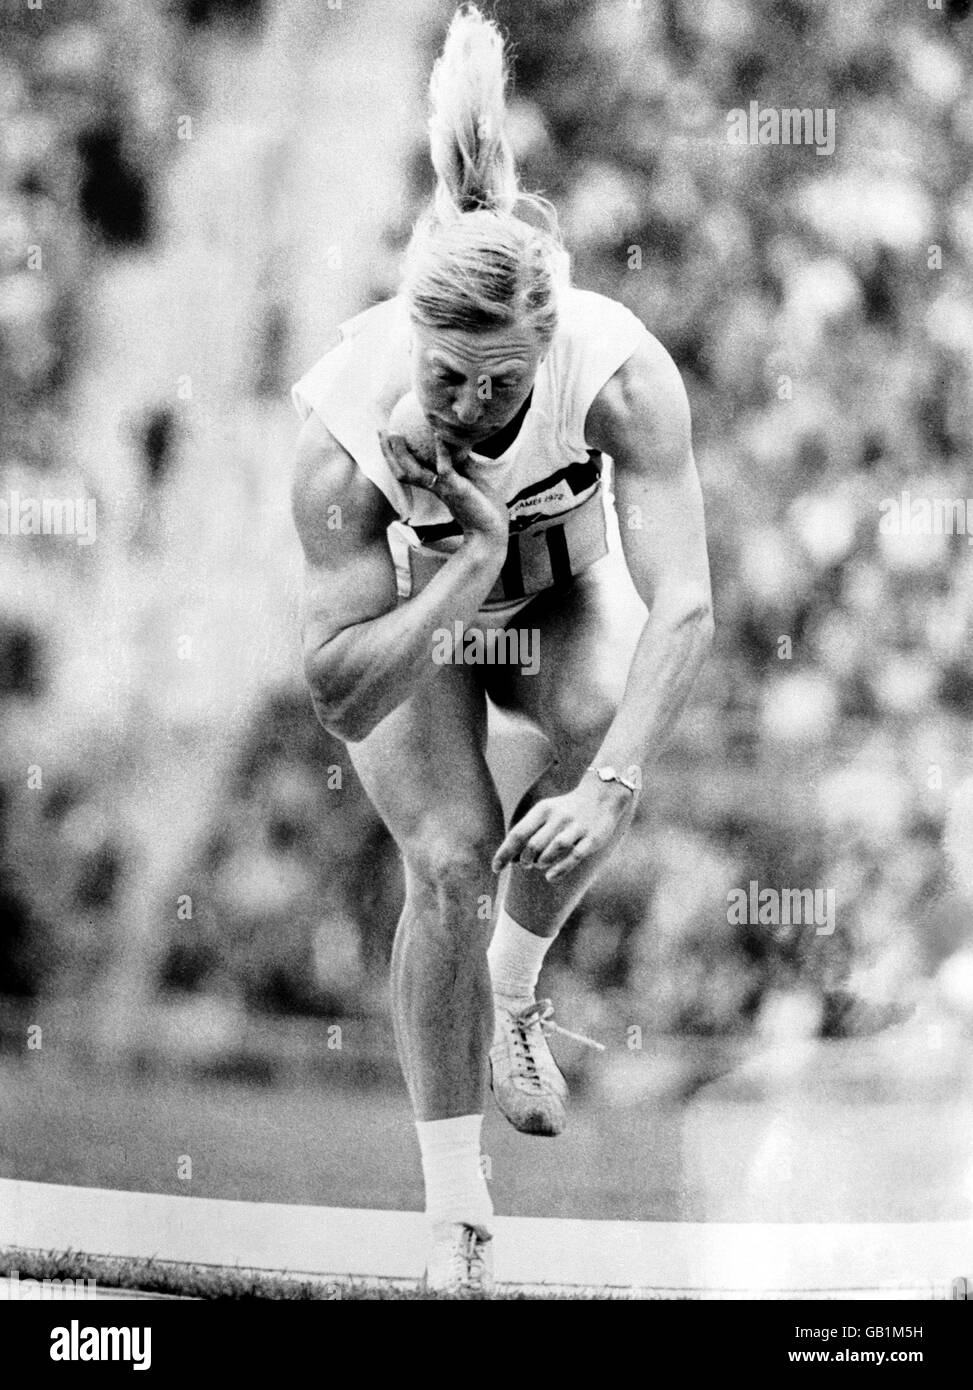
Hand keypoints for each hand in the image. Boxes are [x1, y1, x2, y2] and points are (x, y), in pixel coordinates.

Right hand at [378, 431, 508, 550]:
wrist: (492, 530)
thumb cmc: (484, 506)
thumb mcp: (470, 477)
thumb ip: (462, 461)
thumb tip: (458, 438)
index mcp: (435, 486)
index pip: (408, 470)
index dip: (395, 455)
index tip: (388, 436)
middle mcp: (434, 487)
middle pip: (402, 471)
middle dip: (388, 452)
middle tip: (380, 431)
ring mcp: (442, 488)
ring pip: (413, 472)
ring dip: (401, 453)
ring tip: (394, 434)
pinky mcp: (455, 488)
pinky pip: (444, 467)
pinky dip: (441, 450)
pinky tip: (438, 434)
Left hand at [492, 773, 637, 882]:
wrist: (603, 795)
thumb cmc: (566, 809)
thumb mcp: (545, 812)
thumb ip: (529, 832)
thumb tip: (510, 859)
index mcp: (543, 810)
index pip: (518, 833)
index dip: (504, 853)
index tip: (495, 868)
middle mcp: (559, 817)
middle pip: (534, 844)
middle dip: (525, 860)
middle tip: (526, 864)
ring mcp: (577, 828)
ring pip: (553, 849)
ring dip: (541, 863)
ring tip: (539, 865)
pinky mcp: (593, 838)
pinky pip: (574, 856)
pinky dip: (560, 869)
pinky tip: (550, 877)